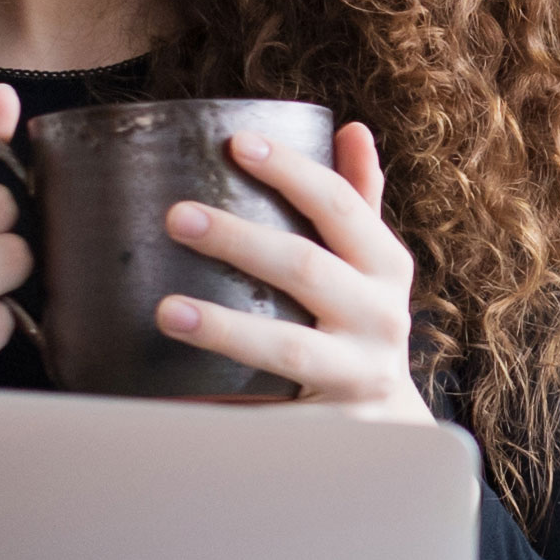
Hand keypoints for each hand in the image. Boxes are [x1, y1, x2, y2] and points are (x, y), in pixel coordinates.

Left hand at [162, 120, 430, 424]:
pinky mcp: (331, 430)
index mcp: (386, 269)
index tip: (237, 144)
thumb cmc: (363, 329)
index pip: (341, 207)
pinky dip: (220, 409)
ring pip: (289, 348)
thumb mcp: (373, 269)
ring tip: (165, 311)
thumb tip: (351, 129)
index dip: (293, 171)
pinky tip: (170, 399)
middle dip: (240, 240)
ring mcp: (357, 377)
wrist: (393, 429)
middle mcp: (380, 319)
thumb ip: (359, 203)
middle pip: (307, 269)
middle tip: (175, 217)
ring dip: (225, 327)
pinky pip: (268, 419)